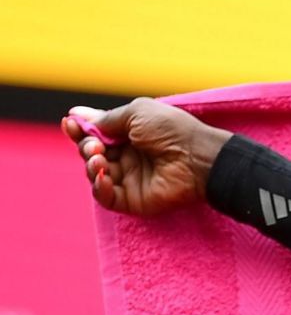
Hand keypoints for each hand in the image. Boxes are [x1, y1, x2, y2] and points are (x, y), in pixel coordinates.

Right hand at [60, 99, 232, 216]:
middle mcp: (127, 157)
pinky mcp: (133, 200)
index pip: (95, 135)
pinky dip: (98, 187)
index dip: (80, 131)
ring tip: (99, 158)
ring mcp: (130, 179)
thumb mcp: (137, 114)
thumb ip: (107, 119)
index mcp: (129, 136)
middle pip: (91, 154)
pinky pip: (106, 198)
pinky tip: (102, 177)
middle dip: (86, 147)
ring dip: (91, 166)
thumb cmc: (172, 130)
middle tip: (95, 145)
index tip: (69, 123)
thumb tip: (76, 114)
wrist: (197, 157)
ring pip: (95, 175)